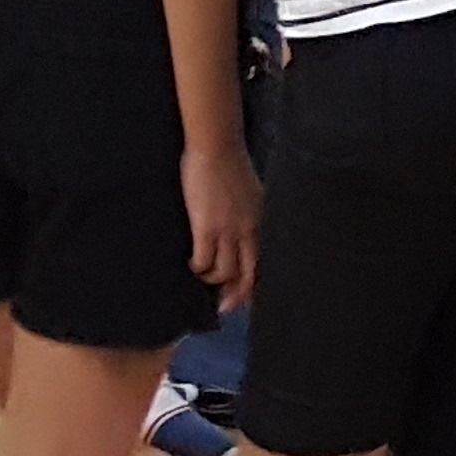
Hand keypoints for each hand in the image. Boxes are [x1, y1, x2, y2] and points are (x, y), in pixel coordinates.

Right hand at [184, 143, 261, 310]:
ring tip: (202, 278)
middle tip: (226, 308)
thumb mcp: (251, 193)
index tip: (250, 298)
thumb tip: (243, 227)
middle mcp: (250, 229)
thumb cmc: (231, 166)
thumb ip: (249, 213)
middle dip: (238, 294)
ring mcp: (229, 230)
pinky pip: (203, 261)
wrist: (216, 148)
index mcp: (262, 221)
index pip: (265, 260)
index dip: (257, 282)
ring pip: (225, 271)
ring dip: (212, 281)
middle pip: (249, 273)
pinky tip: (190, 266)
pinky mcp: (206, 227)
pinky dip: (197, 269)